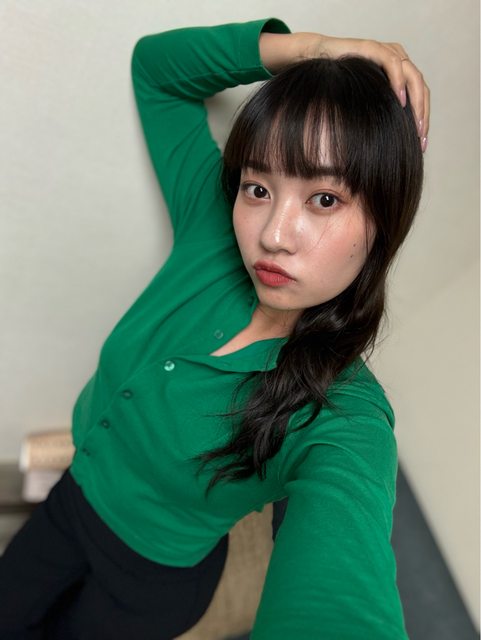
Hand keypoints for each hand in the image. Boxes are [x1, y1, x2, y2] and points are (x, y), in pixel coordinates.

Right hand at [260, 32, 429, 151]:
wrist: (315, 60)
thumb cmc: (337, 83)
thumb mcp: (361, 105)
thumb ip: (376, 117)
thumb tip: (385, 150)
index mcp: (398, 75)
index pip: (419, 98)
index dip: (422, 121)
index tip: (421, 145)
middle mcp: (397, 61)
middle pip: (421, 89)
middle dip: (422, 116)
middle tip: (420, 139)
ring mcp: (387, 53)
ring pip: (413, 77)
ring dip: (416, 103)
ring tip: (415, 124)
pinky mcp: (373, 48)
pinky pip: (393, 63)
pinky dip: (399, 81)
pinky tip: (400, 99)